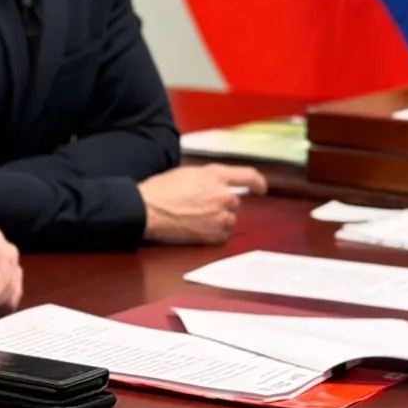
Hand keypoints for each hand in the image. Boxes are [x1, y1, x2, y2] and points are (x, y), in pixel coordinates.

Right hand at [139, 164, 264, 243]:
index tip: (260, 188)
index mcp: (215, 175)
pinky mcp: (214, 234)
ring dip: (218, 218)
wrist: (147, 210)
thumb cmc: (159, 190)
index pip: (248, 176)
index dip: (258, 183)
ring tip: (195, 217)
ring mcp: (220, 216)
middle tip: (201, 206)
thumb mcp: (185, 173)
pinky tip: (195, 228)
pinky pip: (223, 234)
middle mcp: (222, 195)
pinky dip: (213, 232)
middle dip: (222, 204)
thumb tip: (216, 184)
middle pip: (235, 201)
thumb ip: (207, 177)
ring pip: (230, 219)